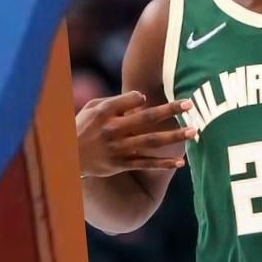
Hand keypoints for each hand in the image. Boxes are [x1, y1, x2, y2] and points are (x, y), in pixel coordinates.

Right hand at [77, 91, 194, 177]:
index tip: (149, 96)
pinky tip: (180, 161)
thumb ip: (114, 101)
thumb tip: (141, 97)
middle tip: (190, 104)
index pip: (130, 100)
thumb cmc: (82, 127)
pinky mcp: (120, 165)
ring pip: (151, 142)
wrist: (67, 159)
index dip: (141, 97)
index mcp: (105, 112)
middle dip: (169, 111)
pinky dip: (163, 163)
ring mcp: (118, 149)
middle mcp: (113, 130)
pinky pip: (146, 164)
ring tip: (193, 131)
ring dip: (173, 137)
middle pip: (146, 118)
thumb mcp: (91, 108)